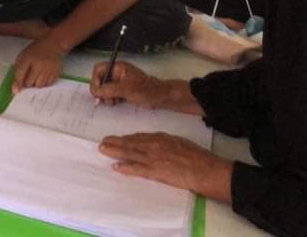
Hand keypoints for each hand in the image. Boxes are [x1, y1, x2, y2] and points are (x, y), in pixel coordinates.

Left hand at [12, 39, 64, 92]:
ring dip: (36, 84)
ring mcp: (49, 68)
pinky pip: (48, 84)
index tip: (16, 90)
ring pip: (39, 85)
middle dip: (27, 82)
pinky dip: (44, 83)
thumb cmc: (36, 50)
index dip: (17, 83)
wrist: (53, 44)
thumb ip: (18, 69)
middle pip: (30, 82)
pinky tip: (44, 76)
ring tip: (37, 76)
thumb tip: (16, 86)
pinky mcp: (56, 72)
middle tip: (29, 77)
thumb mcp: (23, 55)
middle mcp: (39, 63)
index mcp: (28, 57)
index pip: (20, 73)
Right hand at [90, 61, 162, 107]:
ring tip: (112, 102)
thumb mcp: (125, 89)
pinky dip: (110, 99)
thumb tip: (95, 92)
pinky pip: (110, 94)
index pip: (99, 69)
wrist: (159, 97)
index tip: (98, 90)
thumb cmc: (144, 90)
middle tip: (103, 99)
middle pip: (100, 79)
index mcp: (117, 68)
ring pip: (104, 88)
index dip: (95, 79)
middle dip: (100, 90)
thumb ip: (108, 89)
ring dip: (105, 96)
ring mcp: (119, 82)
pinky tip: (116, 102)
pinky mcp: (122, 91)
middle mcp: (116, 74)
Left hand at [99, 132, 233, 201]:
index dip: (127, 138)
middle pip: (130, 142)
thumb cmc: (197, 156)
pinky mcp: (154, 170)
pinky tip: (115, 167)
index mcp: (161, 138)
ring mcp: (153, 158)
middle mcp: (153, 145)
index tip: (118, 138)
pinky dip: (125, 167)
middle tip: (103, 141)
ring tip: (103, 150)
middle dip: (115, 142)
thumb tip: (160, 142)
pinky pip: (136, 168)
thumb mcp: (180, 142)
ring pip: (129, 153)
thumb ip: (167, 142)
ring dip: (114, 151)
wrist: (204, 169)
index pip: (139, 137)